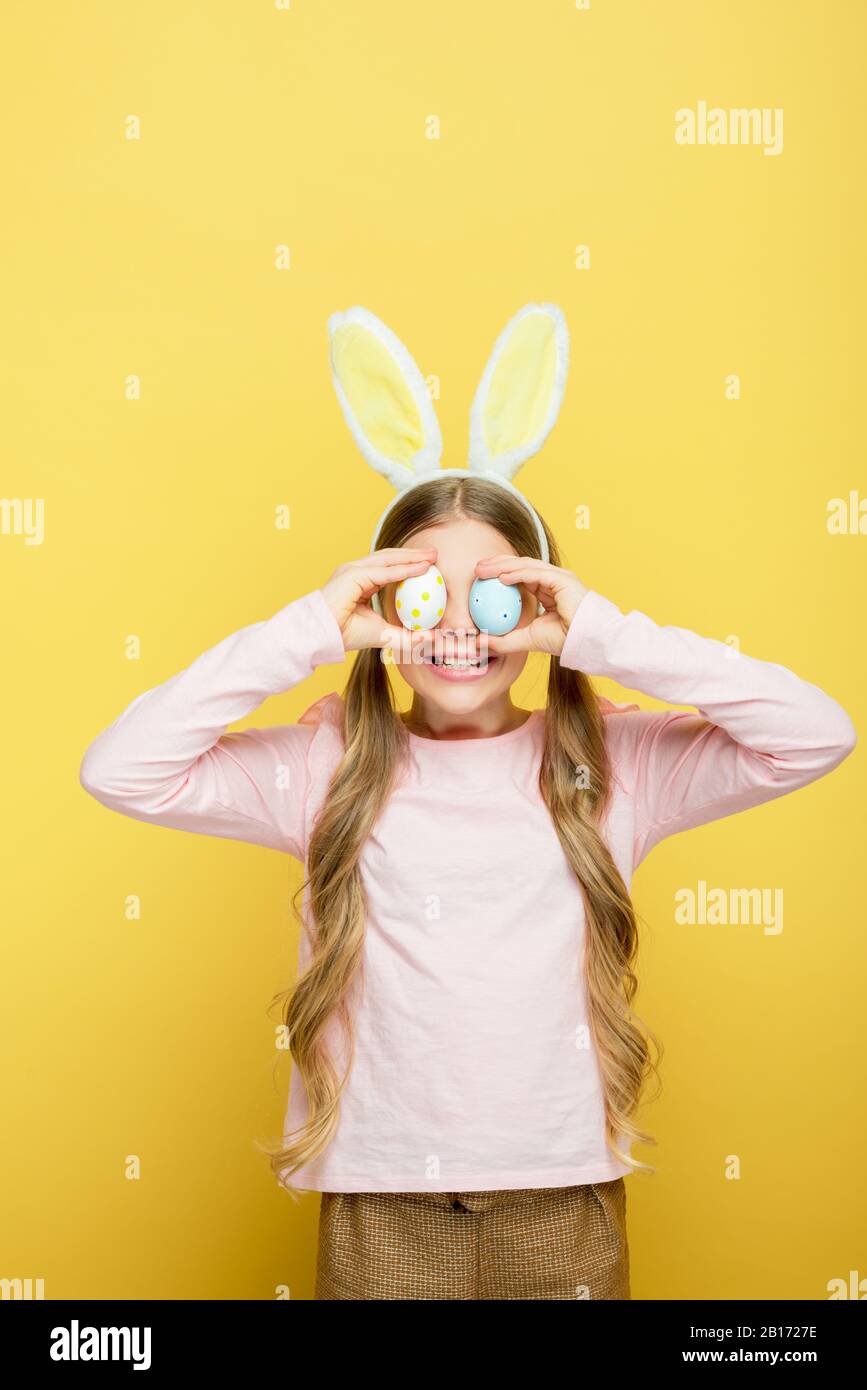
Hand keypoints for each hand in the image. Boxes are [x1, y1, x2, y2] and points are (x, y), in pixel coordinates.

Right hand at [321, 547, 437, 652]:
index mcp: (360, 581)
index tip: (430, 565)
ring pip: (388, 559)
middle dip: (413, 554)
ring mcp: (353, 570)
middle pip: (390, 557)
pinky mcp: (352, 575)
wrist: (323, 636)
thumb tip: (432, 638)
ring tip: (431, 556)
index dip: (409, 564)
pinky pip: (384, 571)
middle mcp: (356, 571)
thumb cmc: (345, 635)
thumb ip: (407, 636)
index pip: (388, 567)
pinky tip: (421, 568)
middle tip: (435, 554)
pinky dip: (404, 569)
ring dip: (412, 556)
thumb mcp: (384, 635)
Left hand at [473, 556, 589, 656]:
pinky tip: (501, 577)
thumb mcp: (526, 640)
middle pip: (520, 566)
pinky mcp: (562, 580)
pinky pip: (536, 573)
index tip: (480, 578)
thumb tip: (478, 641)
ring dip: (502, 565)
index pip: (520, 576)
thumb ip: (503, 640)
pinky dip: (517, 574)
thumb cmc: (564, 640)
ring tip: (483, 569)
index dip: (499, 573)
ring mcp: (558, 578)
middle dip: (497, 564)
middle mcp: (553, 581)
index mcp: (547, 591)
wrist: (586, 642)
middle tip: (477, 568)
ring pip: (526, 565)